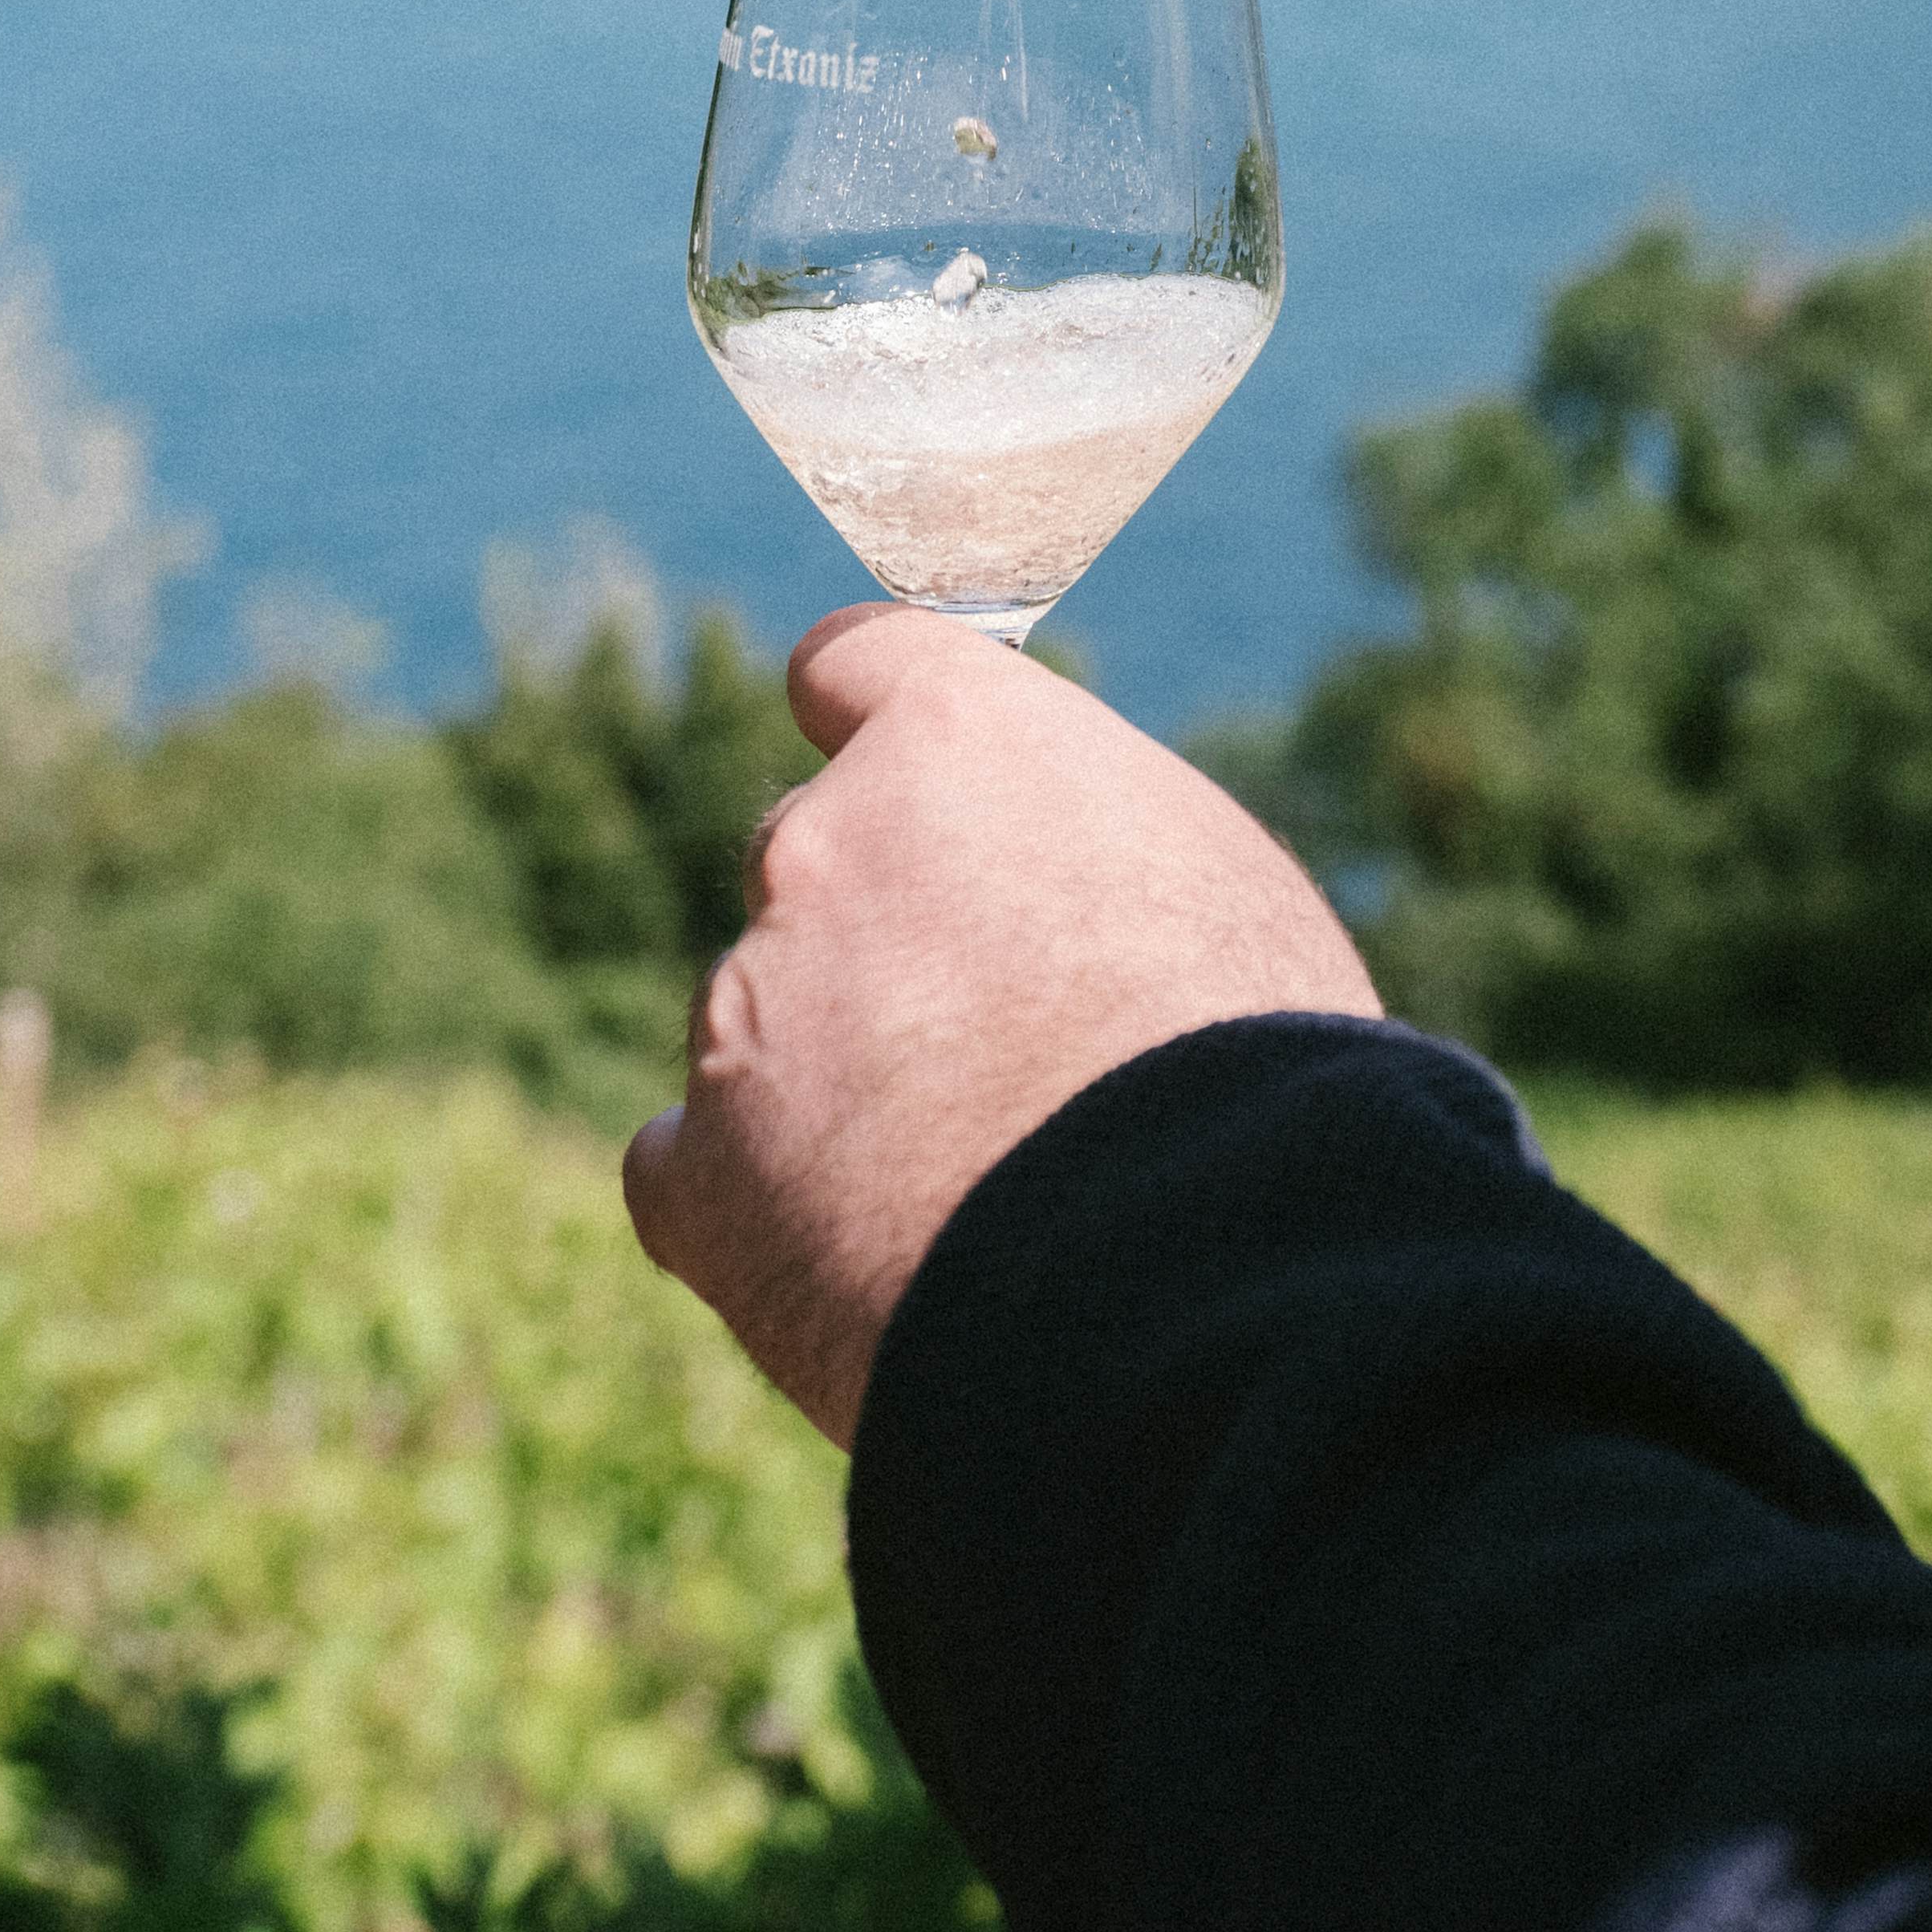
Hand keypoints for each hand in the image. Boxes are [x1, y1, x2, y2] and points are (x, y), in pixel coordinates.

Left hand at [622, 606, 1380, 1445]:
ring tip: (962, 1186)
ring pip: (757, 1020)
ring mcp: (745, 1007)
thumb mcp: (1202, 881)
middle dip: (874, 933)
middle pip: (810, 859)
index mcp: (954, 740)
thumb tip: (1043, 891)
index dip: (870, 725)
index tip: (897, 783)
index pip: (850, 665)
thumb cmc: (1244, 1061)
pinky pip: (688, 1168)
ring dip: (827, 1077)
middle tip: (988, 1043)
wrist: (1182, 1267)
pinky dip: (750, 1203)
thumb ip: (1072, 848)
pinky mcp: (702, 1174)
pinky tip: (849, 1252)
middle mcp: (823, 845)